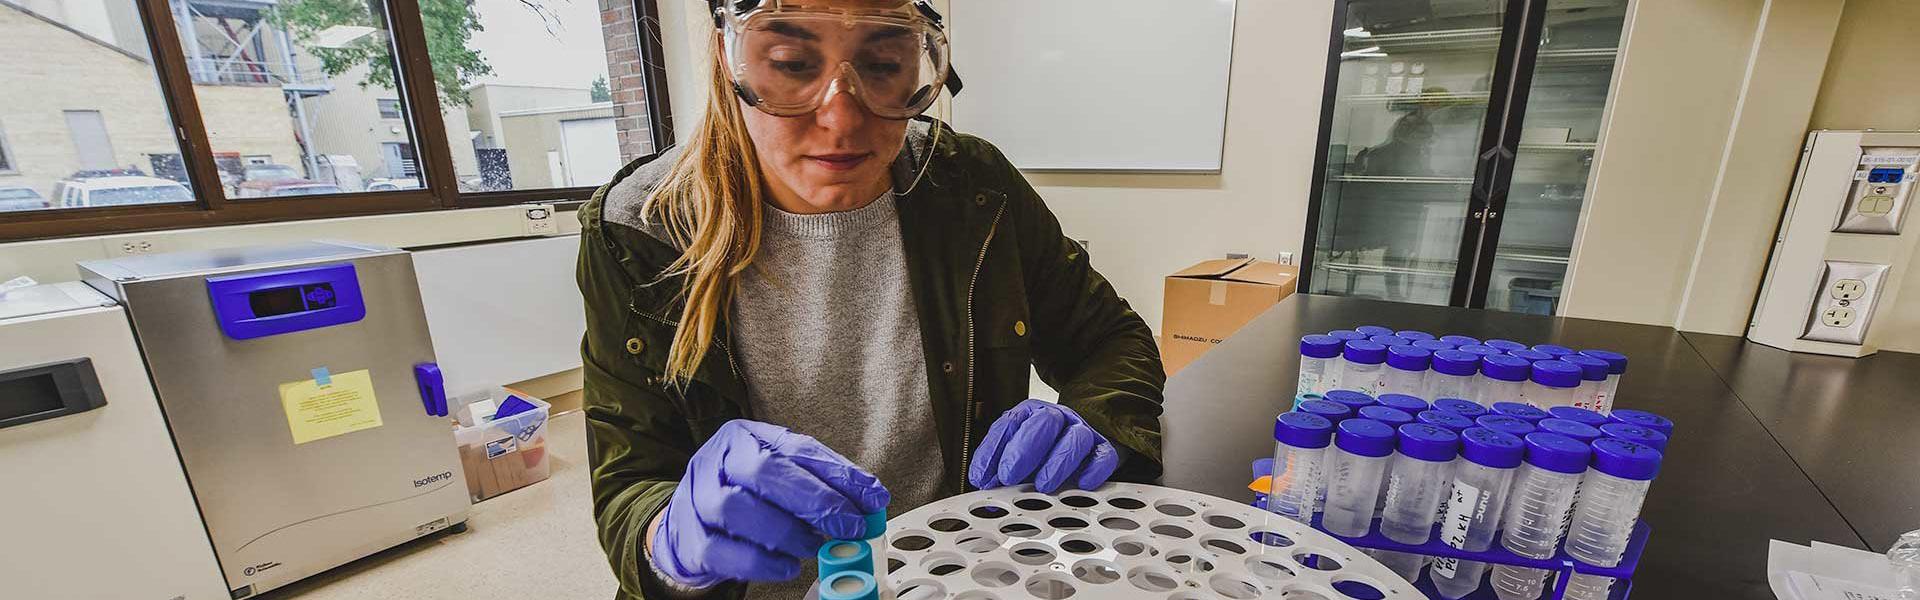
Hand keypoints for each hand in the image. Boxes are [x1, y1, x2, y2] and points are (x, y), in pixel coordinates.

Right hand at [650, 420, 889, 587]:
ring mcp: (697, 497)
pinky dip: (760, 562)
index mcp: (745, 437)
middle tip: (849, 525)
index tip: (873, 499)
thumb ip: (821, 481)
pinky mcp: (688, 537)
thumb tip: (872, 497)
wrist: (685, 520)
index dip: (839, 474)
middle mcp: (717, 460)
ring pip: (736, 509)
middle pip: (764, 471)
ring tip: (814, 546)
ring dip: (786, 531)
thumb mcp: (779, 473)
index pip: (797, 448)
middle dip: (815, 500)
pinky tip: (787, 566)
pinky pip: (720, 551)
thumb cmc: (744, 494)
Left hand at [968, 399, 1121, 492]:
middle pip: (1044, 421)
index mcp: (1030, 414)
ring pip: (1075, 437)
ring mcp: (1082, 432)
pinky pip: (1103, 455)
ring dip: (1058, 461)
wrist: (1082, 446)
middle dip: (1024, 449)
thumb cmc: (1044, 453)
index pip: (1009, 424)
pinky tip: (1083, 483)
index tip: (982, 476)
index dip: (993, 449)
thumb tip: (984, 488)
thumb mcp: (1016, 458)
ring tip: (1042, 485)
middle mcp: (1057, 418)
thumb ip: (998, 471)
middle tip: (1009, 475)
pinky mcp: (1103, 450)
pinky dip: (1094, 469)